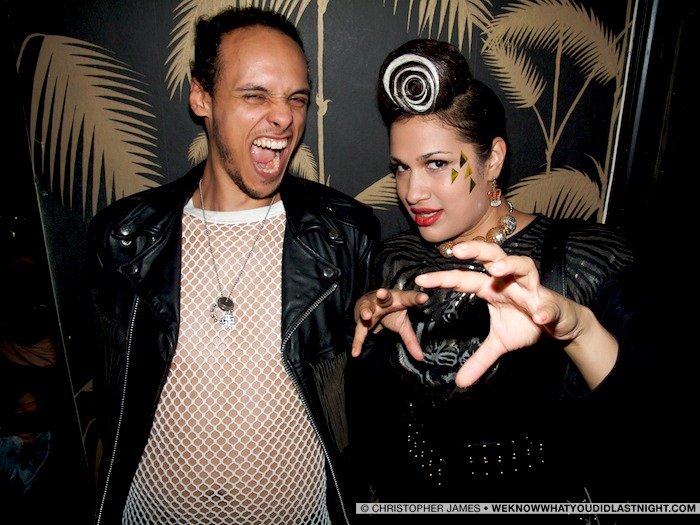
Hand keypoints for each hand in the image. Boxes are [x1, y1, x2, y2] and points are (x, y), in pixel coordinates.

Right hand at [351, 288, 428, 358]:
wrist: (369, 305)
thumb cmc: (390, 312)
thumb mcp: (402, 324)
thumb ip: (411, 340)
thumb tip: (421, 358)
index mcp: (398, 299)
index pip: (408, 298)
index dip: (416, 298)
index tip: (424, 298)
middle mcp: (383, 300)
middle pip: (384, 297)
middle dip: (383, 295)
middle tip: (383, 293)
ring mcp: (370, 307)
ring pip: (367, 307)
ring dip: (366, 310)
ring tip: (366, 316)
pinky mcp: (361, 319)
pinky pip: (359, 330)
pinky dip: (357, 341)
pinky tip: (356, 352)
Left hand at [414, 241, 592, 387]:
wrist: (560, 326)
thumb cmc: (527, 325)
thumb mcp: (499, 344)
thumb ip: (479, 359)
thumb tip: (459, 382)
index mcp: (492, 288)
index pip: (464, 278)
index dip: (443, 278)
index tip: (421, 280)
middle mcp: (510, 282)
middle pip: (492, 257)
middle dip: (475, 250)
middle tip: (457, 251)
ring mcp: (532, 289)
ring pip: (523, 266)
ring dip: (509, 266)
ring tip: (496, 271)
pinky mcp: (552, 303)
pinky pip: (548, 304)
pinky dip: (544, 309)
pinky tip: (538, 316)